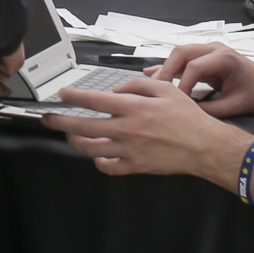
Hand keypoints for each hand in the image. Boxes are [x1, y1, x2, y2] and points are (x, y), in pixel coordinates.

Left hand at [51, 76, 242, 176]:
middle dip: (60, 122)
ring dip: (75, 141)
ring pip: (91, 148)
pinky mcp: (135, 166)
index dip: (73, 97)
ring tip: (69, 136)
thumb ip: (138, 85)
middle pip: (83, 126)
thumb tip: (118, 90)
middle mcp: (127, 129)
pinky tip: (96, 156)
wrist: (204, 146)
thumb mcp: (165, 89)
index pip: (94, 100)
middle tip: (49, 119)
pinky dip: (98, 162)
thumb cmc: (188, 118)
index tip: (62, 95)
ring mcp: (129, 150)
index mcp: (133, 108)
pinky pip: (108, 167)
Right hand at [152, 41, 253, 117]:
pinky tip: (154, 74)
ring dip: (165, 68)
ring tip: (152, 84)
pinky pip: (182, 59)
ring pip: (179, 53)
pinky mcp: (204, 57)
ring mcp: (209, 51)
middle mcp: (215, 49)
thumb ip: (211, 110)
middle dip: (166, 71)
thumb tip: (188, 114)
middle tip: (156, 89)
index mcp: (225, 58)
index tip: (176, 100)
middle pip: (181, 53)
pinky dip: (169, 67)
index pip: (195, 67)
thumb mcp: (235, 106)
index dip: (182, 84)